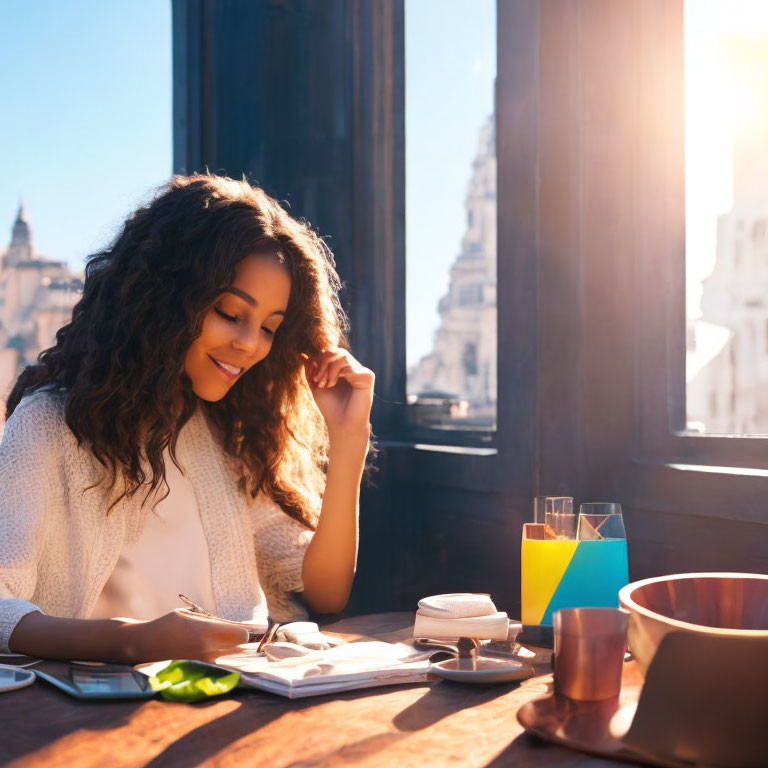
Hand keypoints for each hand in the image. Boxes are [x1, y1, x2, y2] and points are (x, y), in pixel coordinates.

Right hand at [120, 609, 249, 662]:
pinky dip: (222, 657)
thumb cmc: (170, 624)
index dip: (246, 630)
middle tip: (241, 635)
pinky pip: (219, 662)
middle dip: (242, 640)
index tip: (246, 627)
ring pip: (231, 656)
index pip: (242, 635)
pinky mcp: (199, 669)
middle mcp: (208, 648)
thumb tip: (236, 626)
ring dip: (232, 649)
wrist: (147, 644)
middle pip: (240, 647)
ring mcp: (204, 661)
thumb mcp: (191, 615)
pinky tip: (215, 650)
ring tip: (226, 642)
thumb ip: (213, 621)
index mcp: (207, 631)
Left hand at [304, 347, 373, 443]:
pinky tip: (332, 384)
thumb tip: (302, 354)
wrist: (341, 424)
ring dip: (327, 367)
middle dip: (322, 362)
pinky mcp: (367, 376)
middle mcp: (353, 368)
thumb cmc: (330, 408)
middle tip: (317, 380)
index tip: (313, 378)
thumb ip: (311, 370)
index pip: (331, 352)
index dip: (319, 359)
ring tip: (324, 384)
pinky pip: (347, 363)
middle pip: (336, 350)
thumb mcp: (316, 386)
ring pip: (341, 354)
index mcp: (343, 370)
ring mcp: (361, 371)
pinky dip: (335, 372)